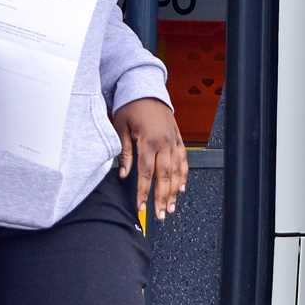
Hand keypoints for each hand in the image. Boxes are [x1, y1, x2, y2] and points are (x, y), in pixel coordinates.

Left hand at [113, 97, 187, 221]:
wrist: (146, 89)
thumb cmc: (130, 107)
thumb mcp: (120, 127)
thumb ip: (124, 152)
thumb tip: (123, 174)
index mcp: (148, 140)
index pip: (146, 173)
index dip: (144, 192)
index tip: (141, 206)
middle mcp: (165, 143)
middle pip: (164, 177)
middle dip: (162, 198)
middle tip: (160, 215)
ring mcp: (174, 142)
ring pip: (177, 172)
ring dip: (174, 191)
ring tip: (171, 208)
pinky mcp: (179, 140)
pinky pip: (184, 161)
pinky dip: (183, 176)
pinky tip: (181, 188)